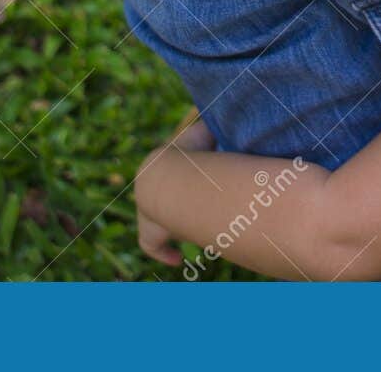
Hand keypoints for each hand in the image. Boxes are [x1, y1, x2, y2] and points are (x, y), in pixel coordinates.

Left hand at [135, 109, 216, 264]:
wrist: (169, 180)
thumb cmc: (190, 156)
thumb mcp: (206, 133)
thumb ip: (216, 129)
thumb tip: (231, 122)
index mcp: (162, 167)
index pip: (171, 171)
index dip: (186, 176)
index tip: (198, 179)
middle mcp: (152, 190)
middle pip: (168, 198)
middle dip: (184, 202)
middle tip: (204, 207)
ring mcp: (149, 213)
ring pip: (162, 221)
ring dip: (178, 224)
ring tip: (200, 231)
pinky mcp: (149, 233)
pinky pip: (153, 245)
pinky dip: (164, 252)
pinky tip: (177, 259)